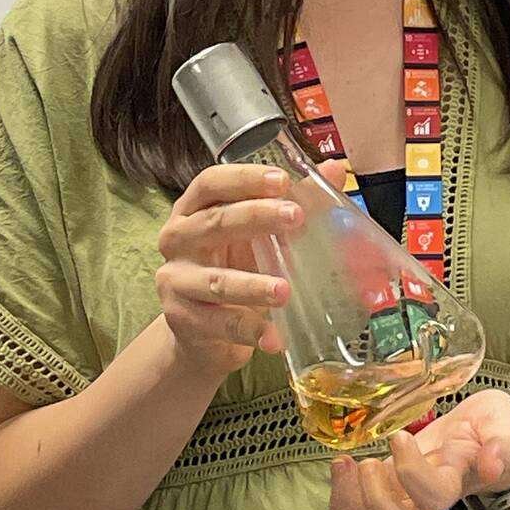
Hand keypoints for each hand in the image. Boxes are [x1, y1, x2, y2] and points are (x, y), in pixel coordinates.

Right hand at [156, 158, 345, 381]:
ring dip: (252, 285)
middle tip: (295, 217)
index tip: (282, 180)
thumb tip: (334, 171)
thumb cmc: (233, 269)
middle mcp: (177, 239)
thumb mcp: (258, 236)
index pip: (210, 183)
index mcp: (193, 209)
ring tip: (285, 290)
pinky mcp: (180, 318)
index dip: (243, 179)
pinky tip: (274, 338)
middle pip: (213, 222)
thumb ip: (291, 203)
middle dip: (256, 217)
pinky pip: (220, 324)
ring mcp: (175, 280)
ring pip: (216, 281)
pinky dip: (250, 330)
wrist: (203, 332)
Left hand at [328, 389, 509, 509]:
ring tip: (345, 464)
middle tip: (370, 462)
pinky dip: (341, 501)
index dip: (412, 474)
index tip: (400, 437)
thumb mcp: (502, 421)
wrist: (477, 432)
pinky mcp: (384, 498)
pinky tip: (342, 467)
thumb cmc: (488, 426)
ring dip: (351, 505)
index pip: (435, 496)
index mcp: (456, 483)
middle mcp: (428, 506)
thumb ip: (501, 441)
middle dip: (378, 500)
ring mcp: (404, 505)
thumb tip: (492, 464)